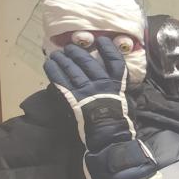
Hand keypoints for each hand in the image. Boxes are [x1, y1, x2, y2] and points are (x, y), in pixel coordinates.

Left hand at [44, 39, 154, 178]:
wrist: (110, 138)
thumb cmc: (122, 123)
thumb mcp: (129, 104)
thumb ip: (124, 91)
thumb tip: (122, 84)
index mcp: (118, 84)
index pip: (114, 61)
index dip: (108, 49)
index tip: (102, 40)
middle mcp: (101, 83)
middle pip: (88, 62)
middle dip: (78, 52)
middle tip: (70, 48)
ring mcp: (86, 90)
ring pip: (72, 69)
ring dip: (63, 59)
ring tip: (57, 54)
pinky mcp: (73, 99)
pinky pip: (60, 80)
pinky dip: (53, 71)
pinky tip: (49, 64)